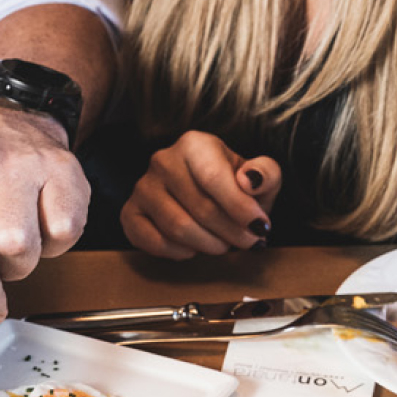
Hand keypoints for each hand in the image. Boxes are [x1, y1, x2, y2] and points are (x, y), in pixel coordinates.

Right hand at [123, 131, 281, 258]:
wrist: (204, 194)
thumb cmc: (233, 186)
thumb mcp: (259, 176)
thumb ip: (266, 174)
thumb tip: (250, 180)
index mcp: (194, 144)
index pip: (214, 178)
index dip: (239, 208)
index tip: (260, 227)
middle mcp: (162, 161)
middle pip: (199, 208)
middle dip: (231, 232)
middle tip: (248, 241)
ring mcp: (143, 188)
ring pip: (177, 228)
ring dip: (208, 244)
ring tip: (223, 244)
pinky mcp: (130, 213)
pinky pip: (153, 242)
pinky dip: (179, 252)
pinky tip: (194, 248)